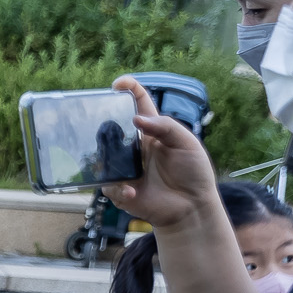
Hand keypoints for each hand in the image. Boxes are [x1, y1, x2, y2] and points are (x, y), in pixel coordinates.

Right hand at [107, 76, 220, 231]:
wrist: (191, 208)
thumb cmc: (193, 173)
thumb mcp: (187, 143)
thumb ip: (166, 127)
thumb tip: (135, 118)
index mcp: (152, 131)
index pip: (138, 103)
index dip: (128, 89)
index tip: (117, 84)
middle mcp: (135, 147)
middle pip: (111, 127)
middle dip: (102, 122)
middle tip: (100, 124)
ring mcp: (125, 167)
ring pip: (102, 156)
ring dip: (106, 159)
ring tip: (118, 166)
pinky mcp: (120, 188)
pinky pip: (108, 184)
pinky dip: (118, 188)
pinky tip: (131, 192)